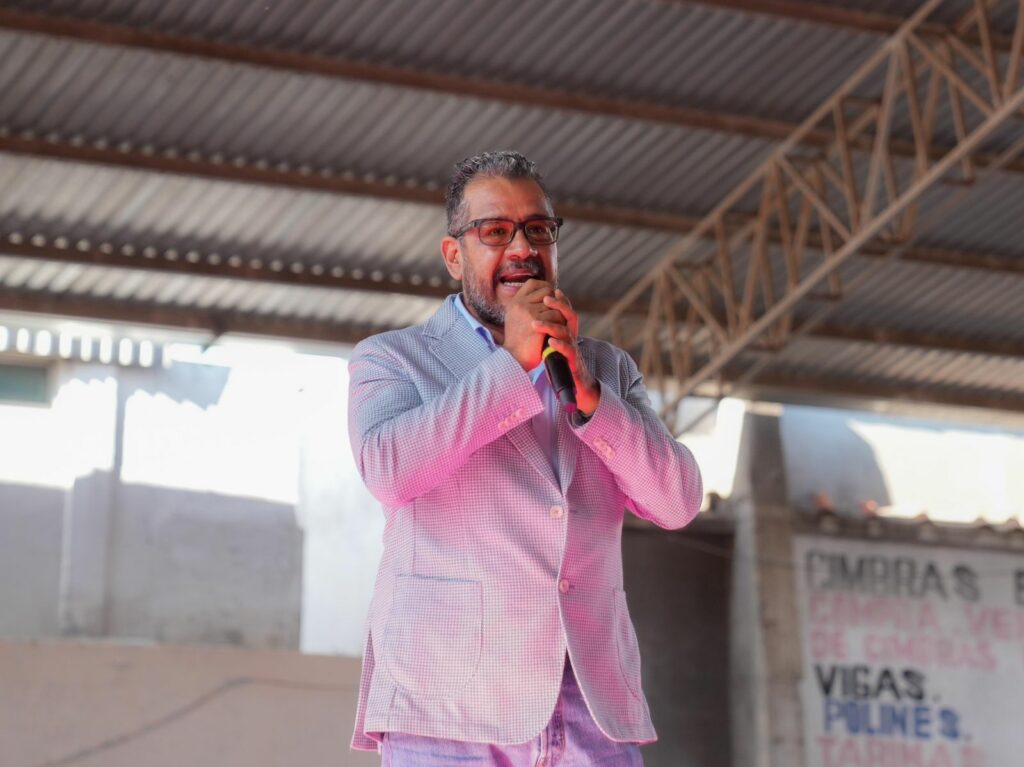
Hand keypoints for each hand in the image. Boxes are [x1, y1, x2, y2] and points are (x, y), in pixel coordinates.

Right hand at [503, 279, 565, 370]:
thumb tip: (546, 294)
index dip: (545, 287)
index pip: (533, 283)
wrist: (516, 358)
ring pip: (553, 304)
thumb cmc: (519, 341)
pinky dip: (559, 322)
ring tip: (556, 324)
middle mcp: (519, 304)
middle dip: (554, 301)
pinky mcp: (536, 321)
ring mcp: (527, 311)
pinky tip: (556, 330)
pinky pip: (556, 315)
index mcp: (514, 302)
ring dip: (558, 313)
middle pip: (546, 291)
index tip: (550, 297)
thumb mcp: (517, 318)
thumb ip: (527, 305)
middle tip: (556, 313)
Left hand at [532, 289, 600, 415]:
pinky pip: (568, 351)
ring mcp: (573, 349)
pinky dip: (559, 345)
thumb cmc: (561, 362)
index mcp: (568, 331)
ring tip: (535, 323)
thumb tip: (534, 316)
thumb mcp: (553, 343)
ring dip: (550, 326)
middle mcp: (572, 337)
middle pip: (570, 316)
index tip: (550, 291)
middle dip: (559, 306)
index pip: (566, 311)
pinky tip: (550, 342)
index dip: (561, 300)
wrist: (575, 384)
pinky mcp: (573, 362)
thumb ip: (548, 330)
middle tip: (545, 299)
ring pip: (565, 333)